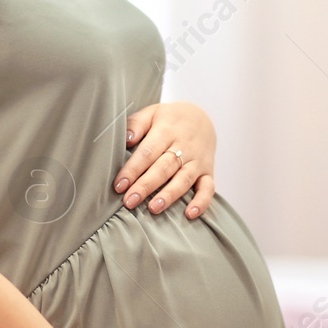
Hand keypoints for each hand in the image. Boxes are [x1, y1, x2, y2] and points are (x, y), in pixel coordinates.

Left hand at [117, 101, 215, 218]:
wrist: (202, 117)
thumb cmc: (170, 120)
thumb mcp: (152, 113)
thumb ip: (136, 124)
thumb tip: (126, 140)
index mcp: (167, 131)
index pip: (148, 152)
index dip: (133, 169)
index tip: (119, 185)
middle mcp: (184, 146)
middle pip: (164, 168)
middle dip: (146, 185)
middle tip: (130, 201)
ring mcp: (197, 160)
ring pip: (184, 179)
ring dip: (169, 195)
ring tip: (153, 208)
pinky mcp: (208, 172)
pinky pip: (208, 188)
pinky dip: (201, 202)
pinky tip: (190, 214)